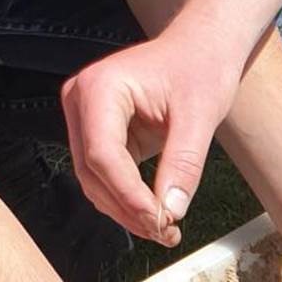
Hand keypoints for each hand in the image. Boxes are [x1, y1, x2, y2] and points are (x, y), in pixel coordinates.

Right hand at [62, 31, 239, 247]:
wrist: (200, 47)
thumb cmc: (200, 69)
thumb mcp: (200, 116)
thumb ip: (183, 164)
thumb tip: (170, 212)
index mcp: (100, 88)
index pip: (102, 155)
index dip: (128, 195)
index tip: (160, 221)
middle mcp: (81, 101)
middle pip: (93, 172)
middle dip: (128, 208)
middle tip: (167, 233)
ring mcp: (84, 117)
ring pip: (94, 180)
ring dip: (126, 210)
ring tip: (166, 229)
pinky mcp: (96, 132)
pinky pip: (105, 175)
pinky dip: (127, 198)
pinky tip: (157, 215)